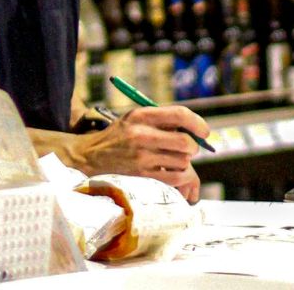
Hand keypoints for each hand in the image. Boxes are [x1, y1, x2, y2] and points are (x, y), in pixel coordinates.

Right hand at [67, 105, 208, 202]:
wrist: (89, 156)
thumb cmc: (118, 137)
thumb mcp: (134, 119)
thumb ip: (161, 121)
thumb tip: (194, 131)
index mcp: (142, 116)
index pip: (180, 114)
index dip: (198, 123)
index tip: (204, 132)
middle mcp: (142, 135)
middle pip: (185, 142)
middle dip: (192, 147)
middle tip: (187, 149)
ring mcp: (142, 157)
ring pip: (183, 162)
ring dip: (184, 163)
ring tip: (173, 160)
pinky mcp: (142, 176)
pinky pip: (175, 178)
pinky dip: (179, 176)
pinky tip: (172, 172)